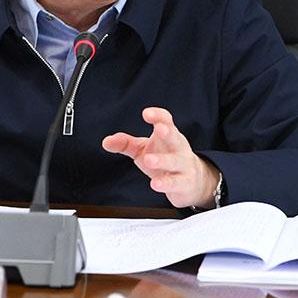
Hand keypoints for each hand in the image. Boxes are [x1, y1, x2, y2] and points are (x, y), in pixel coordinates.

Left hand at [102, 107, 220, 208]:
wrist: (192, 182)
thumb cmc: (164, 158)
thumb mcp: (143, 149)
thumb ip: (126, 144)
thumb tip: (106, 142)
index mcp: (169, 134)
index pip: (166, 120)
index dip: (158, 116)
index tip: (146, 114)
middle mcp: (178, 147)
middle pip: (175, 137)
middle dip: (168, 132)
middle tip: (158, 129)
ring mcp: (184, 165)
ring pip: (175, 161)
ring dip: (162, 160)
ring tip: (148, 160)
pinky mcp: (185, 183)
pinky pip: (176, 183)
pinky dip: (166, 183)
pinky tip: (155, 184)